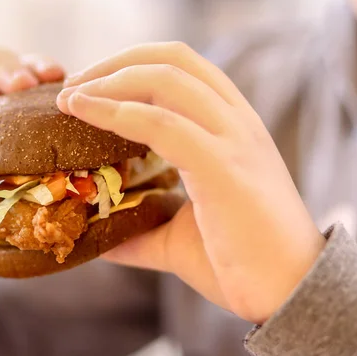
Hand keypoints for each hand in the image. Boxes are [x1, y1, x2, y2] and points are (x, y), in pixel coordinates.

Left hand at [57, 42, 324, 323]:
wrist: (287, 296)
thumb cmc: (239, 263)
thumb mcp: (178, 238)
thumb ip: (141, 229)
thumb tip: (101, 236)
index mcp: (231, 128)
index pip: (182, 68)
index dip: (130, 66)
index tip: (88, 88)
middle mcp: (235, 122)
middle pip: (171, 59)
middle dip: (113, 64)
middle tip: (71, 88)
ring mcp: (232, 139)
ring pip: (164, 80)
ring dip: (108, 82)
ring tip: (68, 99)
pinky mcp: (222, 166)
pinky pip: (161, 123)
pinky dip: (116, 113)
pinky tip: (84, 114)